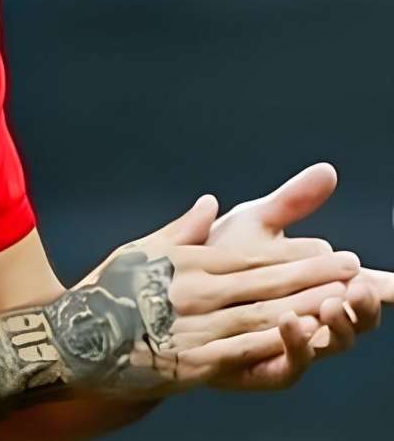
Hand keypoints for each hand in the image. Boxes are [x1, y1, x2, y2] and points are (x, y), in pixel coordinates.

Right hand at [71, 197, 359, 399]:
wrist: (71, 340)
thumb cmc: (106, 291)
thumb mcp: (139, 249)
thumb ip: (182, 229)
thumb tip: (209, 202)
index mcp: (185, 263)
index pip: (251, 256)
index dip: (295, 254)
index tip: (330, 251)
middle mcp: (194, 293)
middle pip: (265, 283)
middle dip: (313, 275)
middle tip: (353, 267)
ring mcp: (195, 329)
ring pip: (262, 316)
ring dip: (305, 307)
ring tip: (342, 301)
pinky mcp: (192, 364)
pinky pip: (243, 354)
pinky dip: (276, 345)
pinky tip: (303, 339)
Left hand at [207, 163, 390, 387]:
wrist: (166, 295)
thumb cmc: (214, 255)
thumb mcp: (255, 223)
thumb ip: (292, 201)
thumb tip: (328, 171)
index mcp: (315, 283)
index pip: (362, 285)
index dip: (385, 286)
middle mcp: (312, 317)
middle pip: (357, 319)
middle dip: (364, 305)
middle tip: (357, 286)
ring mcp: (291, 345)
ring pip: (331, 343)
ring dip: (337, 324)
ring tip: (330, 301)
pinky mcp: (264, 367)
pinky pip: (290, 365)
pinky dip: (296, 345)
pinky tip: (289, 321)